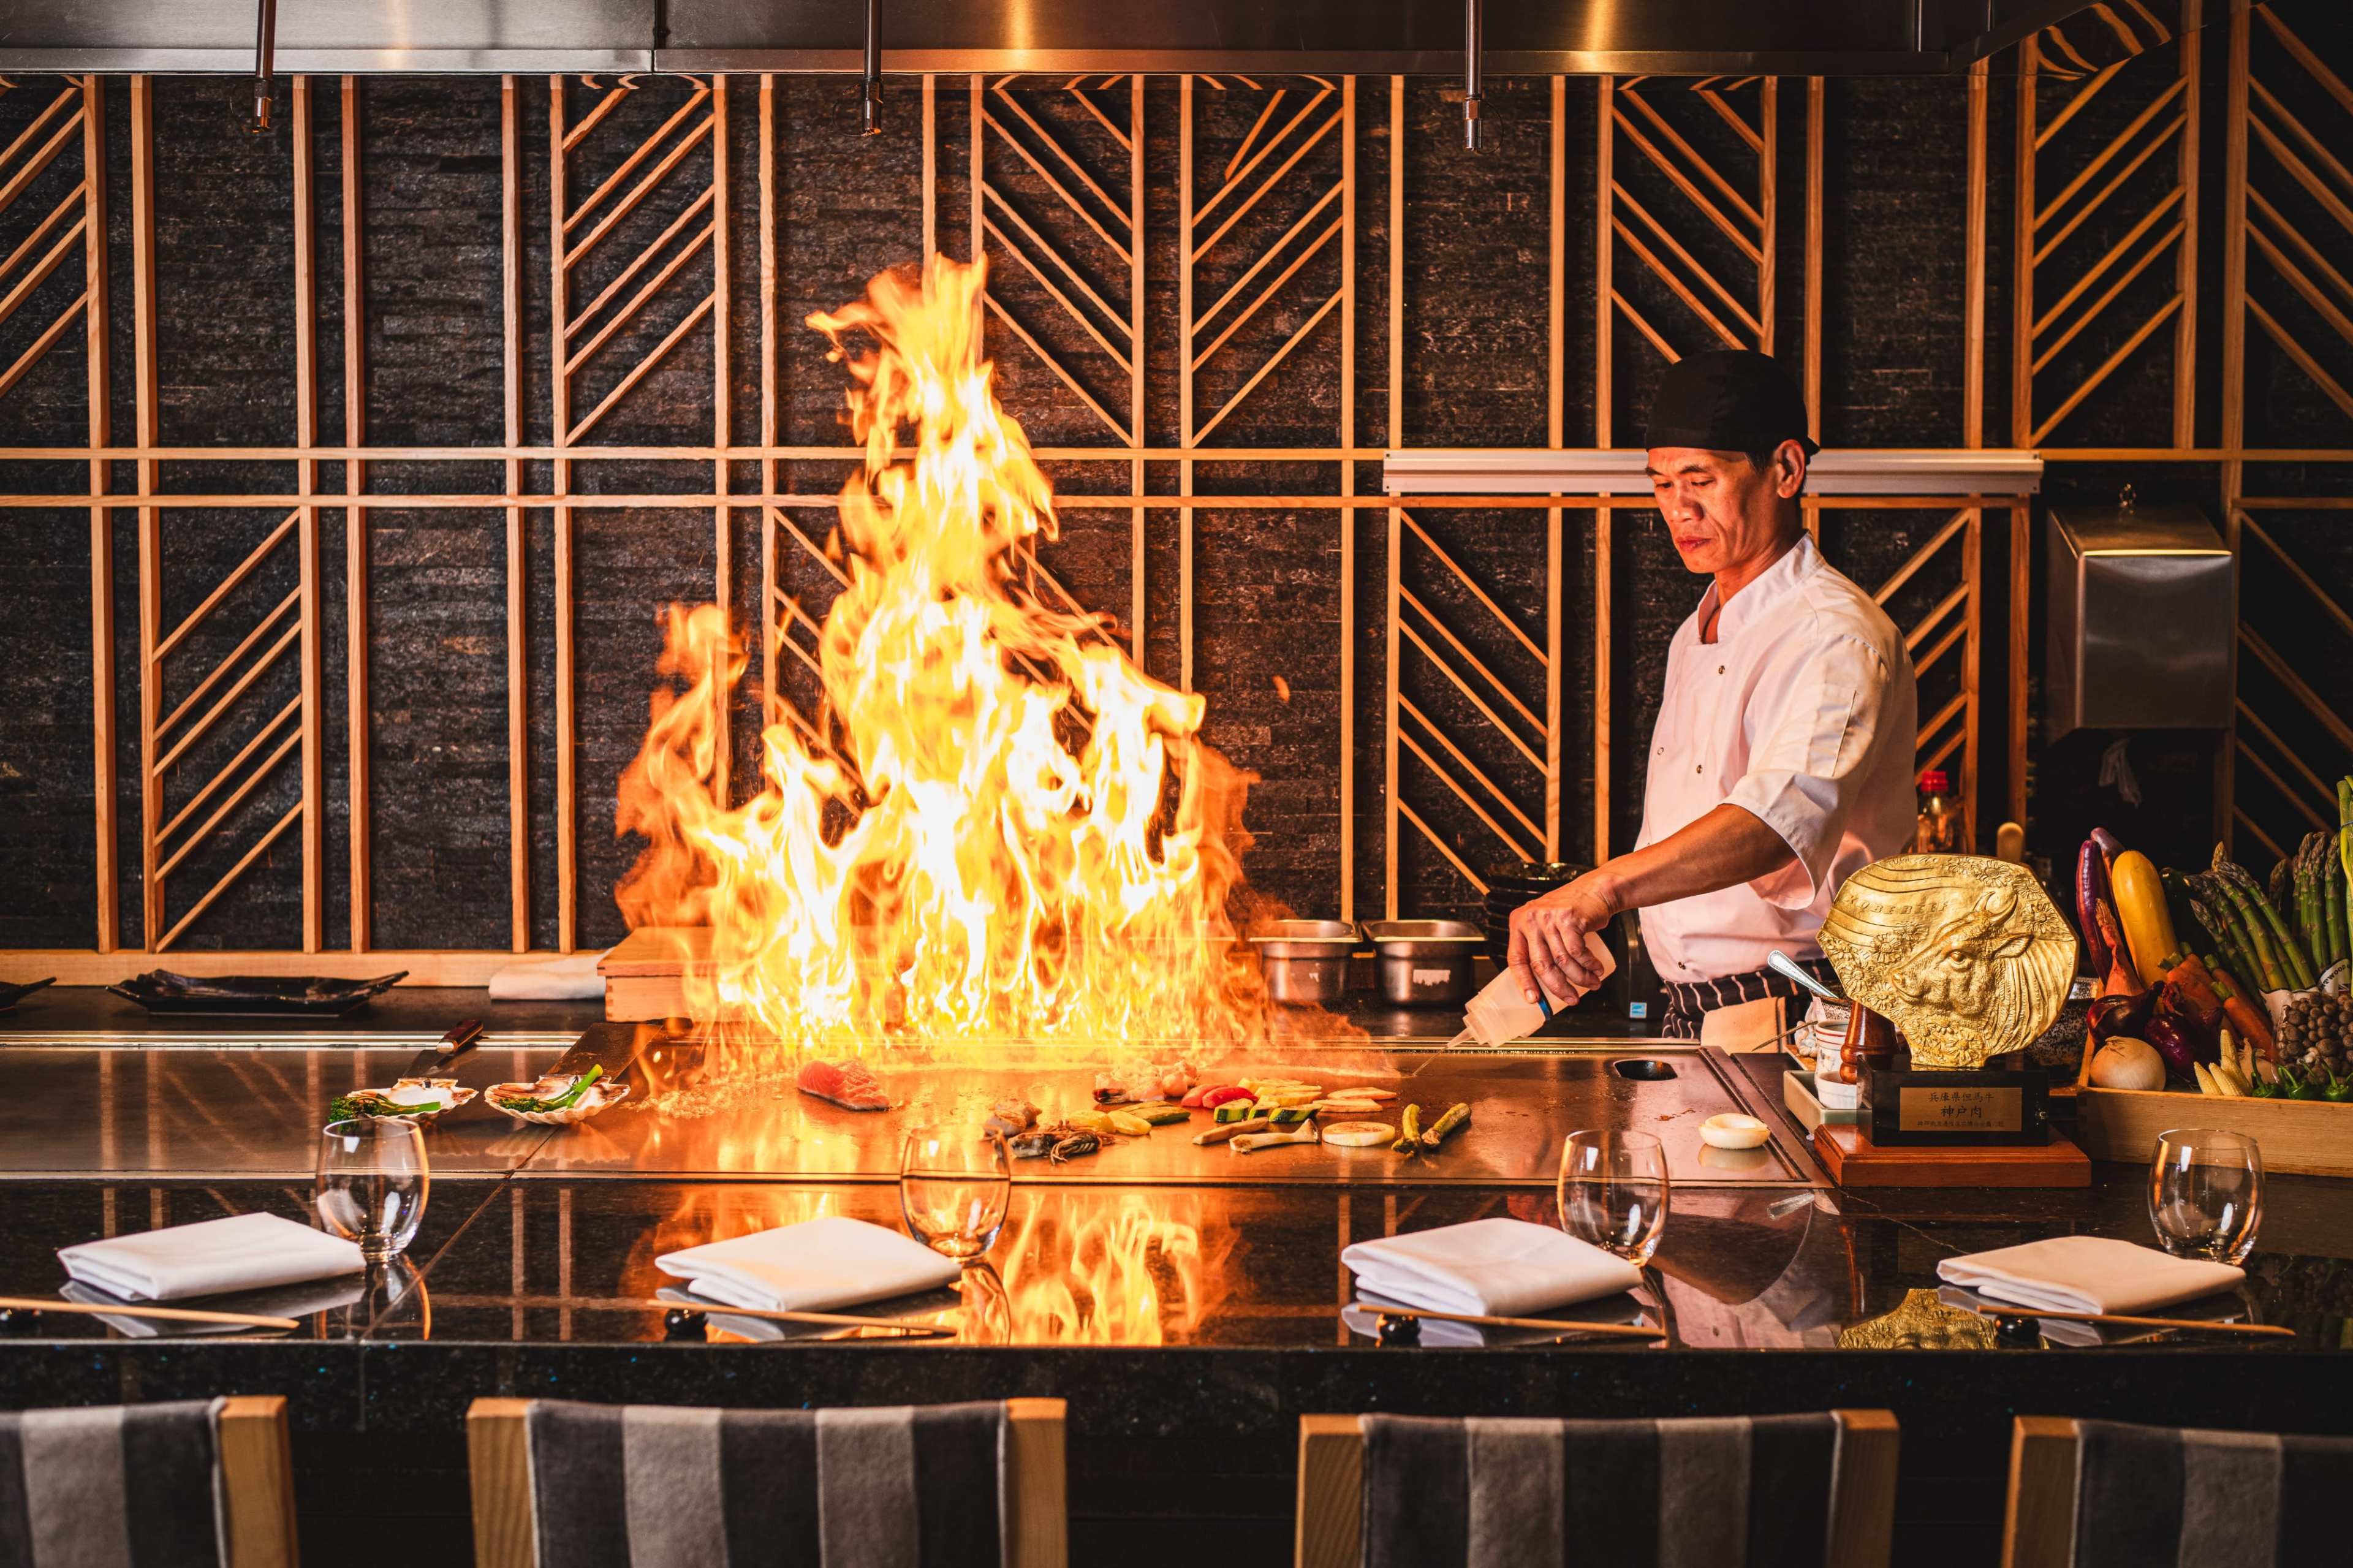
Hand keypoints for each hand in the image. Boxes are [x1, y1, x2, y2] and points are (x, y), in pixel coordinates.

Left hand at [1507, 874, 1615, 1003]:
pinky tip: (1596, 969)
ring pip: (1563, 961)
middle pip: (1542, 965)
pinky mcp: (1569, 918)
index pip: (1516, 959)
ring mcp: (1549, 918)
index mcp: (1519, 923)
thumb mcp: (1544, 925)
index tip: (1534, 999)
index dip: (1524, 982)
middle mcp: (1531, 920)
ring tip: (1592, 983)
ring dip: (1581, 978)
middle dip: (1559, 987)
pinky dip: (1590, 965)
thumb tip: (1541, 985)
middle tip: (1572, 999)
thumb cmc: (1569, 911)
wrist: (1594, 890)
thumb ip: (1538, 947)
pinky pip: (1578, 952)